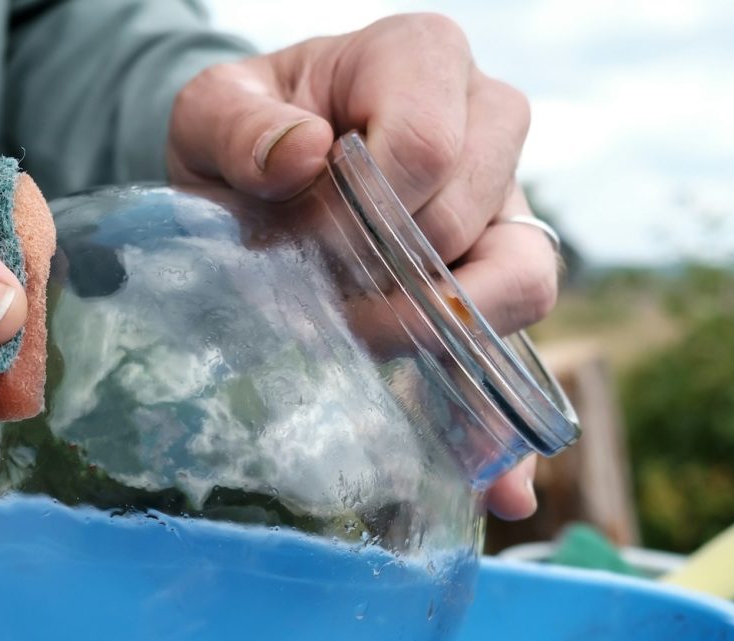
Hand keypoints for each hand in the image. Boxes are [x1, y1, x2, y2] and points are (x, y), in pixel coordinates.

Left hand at [165, 14, 553, 518]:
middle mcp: (485, 123)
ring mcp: (501, 204)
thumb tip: (304, 155)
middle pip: (479, 220)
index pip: (429, 148)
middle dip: (395, 286)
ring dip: (446, 341)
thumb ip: (240, 125)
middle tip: (322, 313)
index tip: (304, 256)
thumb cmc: (239, 131)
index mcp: (420, 59)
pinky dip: (501, 423)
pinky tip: (494, 488)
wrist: (248, 171)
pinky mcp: (494, 279)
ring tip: (370, 366)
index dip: (367, 219)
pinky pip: (520, 350)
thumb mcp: (210, 112)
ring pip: (522, 281)